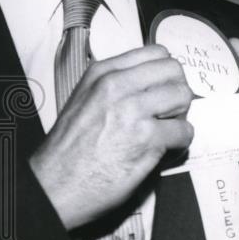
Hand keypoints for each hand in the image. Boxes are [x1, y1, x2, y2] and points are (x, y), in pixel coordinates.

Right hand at [29, 44, 194, 230]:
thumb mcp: (85, 99)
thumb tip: (153, 81)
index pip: (156, 53)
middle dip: (177, 91)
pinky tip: (164, 149)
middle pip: (174, 71)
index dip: (166, 73)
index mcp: (103, 74)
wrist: (54, 186)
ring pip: (183, 96)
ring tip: (165, 130)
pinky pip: (184, 131)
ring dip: (180, 115)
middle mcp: (117, 86)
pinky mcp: (145, 139)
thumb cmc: (70, 149)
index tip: (162, 89)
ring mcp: (132, 111)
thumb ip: (117, 84)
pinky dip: (180, 142)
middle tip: (168, 112)